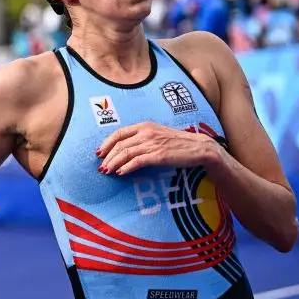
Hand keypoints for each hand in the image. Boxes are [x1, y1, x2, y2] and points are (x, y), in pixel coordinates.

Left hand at [96, 122, 219, 175]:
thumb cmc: (178, 143)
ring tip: (107, 172)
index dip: (106, 143)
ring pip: (125, 153)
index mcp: (144, 125)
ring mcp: (152, 143)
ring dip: (113, 163)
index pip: (119, 133)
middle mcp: (146, 132)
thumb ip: (143, 138)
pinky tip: (120, 173)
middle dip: (108, 157)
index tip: (99, 153)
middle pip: (119, 144)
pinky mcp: (158, 155)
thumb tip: (126, 149)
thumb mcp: (158, 134)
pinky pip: (136, 162)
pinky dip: (126, 168)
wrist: (198, 147)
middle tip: (101, 167)